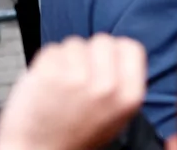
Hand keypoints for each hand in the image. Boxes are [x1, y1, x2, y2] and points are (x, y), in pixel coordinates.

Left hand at [0, 35, 145, 149]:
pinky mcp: (48, 76)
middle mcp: (107, 87)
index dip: (115, 52)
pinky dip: (45, 62)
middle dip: (89, 53)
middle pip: (102, 40)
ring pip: (74, 44)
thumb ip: (124, 82)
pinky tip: (46, 82)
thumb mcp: (117, 114)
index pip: (131, 47)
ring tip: (61, 84)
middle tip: (79, 76)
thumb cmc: (76, 136)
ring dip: (65, 58)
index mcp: (129, 96)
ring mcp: (77, 80)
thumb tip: (120, 50)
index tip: (103, 62)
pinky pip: (51, 50)